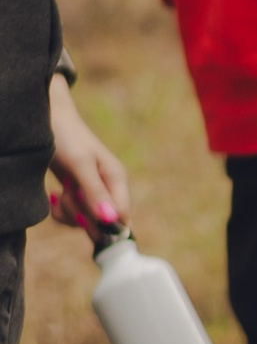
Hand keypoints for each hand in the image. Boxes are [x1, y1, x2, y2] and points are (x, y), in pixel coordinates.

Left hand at [45, 78, 128, 233]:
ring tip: (60, 191)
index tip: (83, 216)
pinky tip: (54, 196)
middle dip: (81, 216)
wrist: (47, 119)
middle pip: (102, 222)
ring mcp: (92, 192)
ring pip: (85, 221)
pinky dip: (60, 212)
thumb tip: (110, 219)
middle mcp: (108, 188)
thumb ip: (95, 192)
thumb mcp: (80, 164)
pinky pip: (72, 215)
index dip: (104, 224)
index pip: (122, 216)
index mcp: (117, 179)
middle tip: (68, 195)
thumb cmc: (66, 137)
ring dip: (68, 212)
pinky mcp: (77, 193)